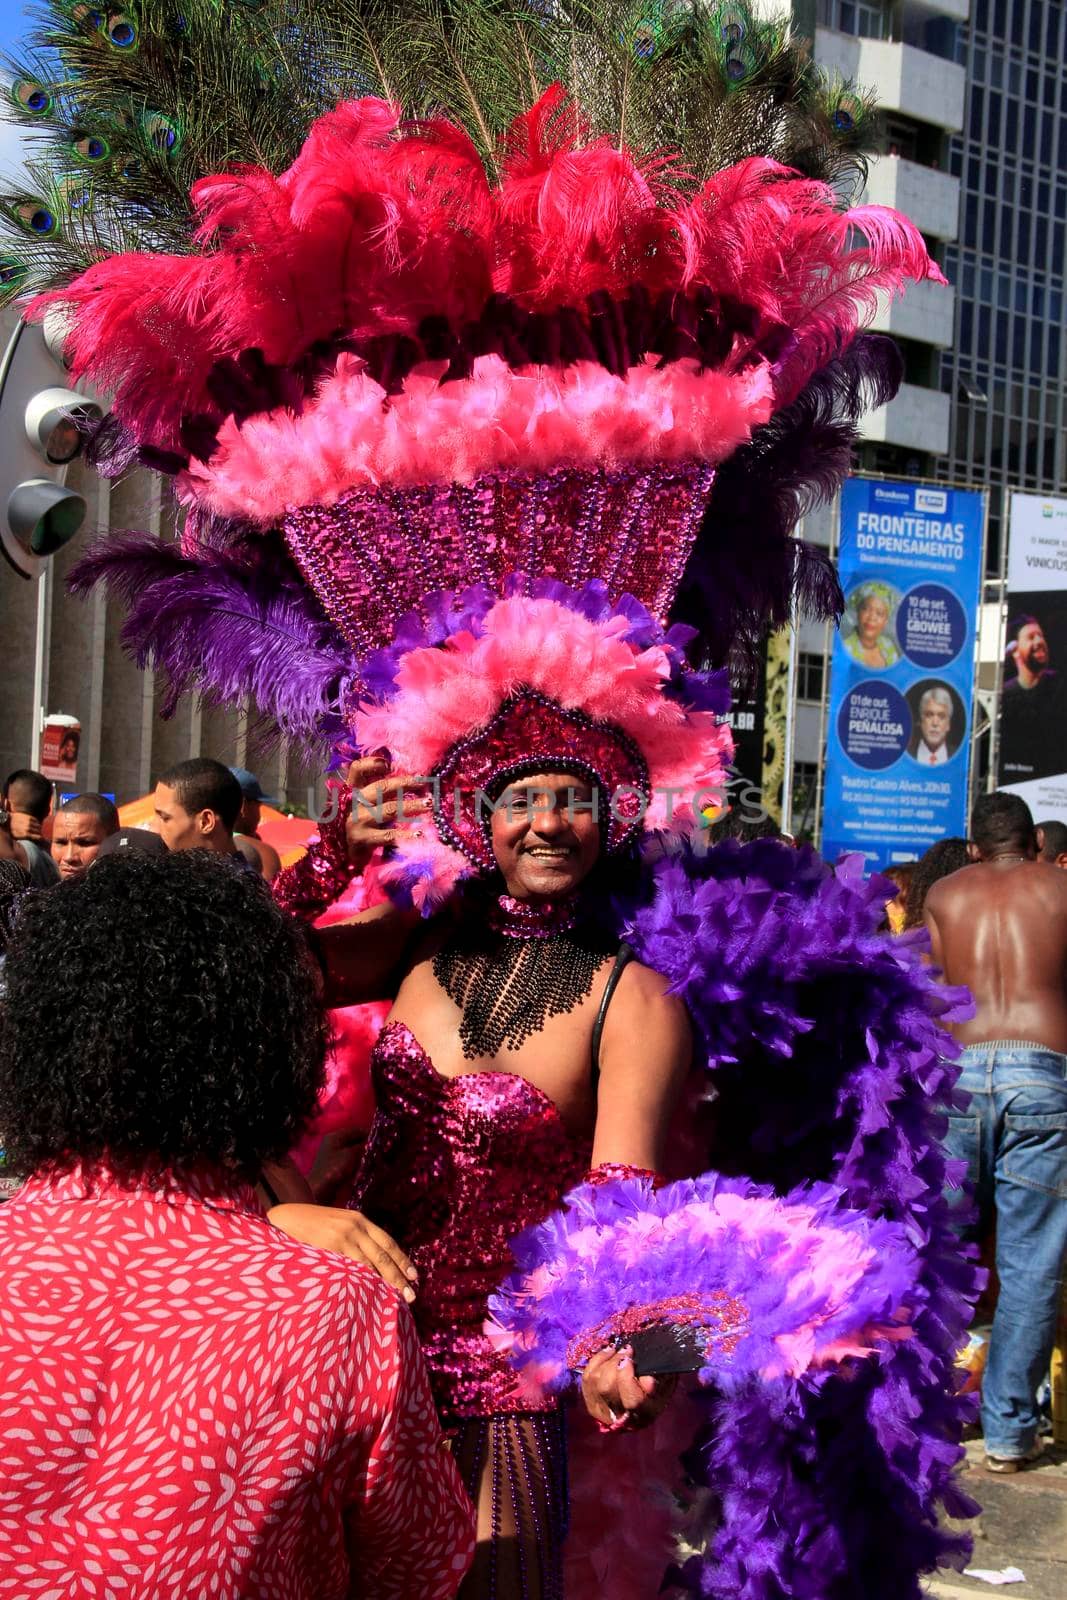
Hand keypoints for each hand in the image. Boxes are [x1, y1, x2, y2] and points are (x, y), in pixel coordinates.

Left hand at [8, 812, 41, 840]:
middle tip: (37, 834)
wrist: (7, 820)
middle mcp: (28, 828)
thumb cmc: (12, 830)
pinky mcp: (29, 817)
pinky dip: (37, 823)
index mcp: (25, 834)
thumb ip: (26, 839)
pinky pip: (37, 821)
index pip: (38, 837)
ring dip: (38, 828)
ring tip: (35, 830)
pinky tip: (33, 824)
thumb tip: (35, 841)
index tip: (41, 839)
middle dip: (39, 833)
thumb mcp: (17, 837)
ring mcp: (29, 822)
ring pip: (39, 826)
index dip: (41, 838)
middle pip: (39, 832)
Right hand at [265, 1203, 418, 1301]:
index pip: (387, 1242)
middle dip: (398, 1276)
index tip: (414, 1276)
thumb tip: (374, 1262)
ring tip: (395, 1300)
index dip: (402, 1260)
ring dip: (384, 1283)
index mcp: (359, 1220)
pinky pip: (350, 1269)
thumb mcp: (339, 1224)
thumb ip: (356, 1237)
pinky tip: (370, 1295)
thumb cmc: (312, 1225)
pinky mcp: (329, 1248)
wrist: (285, 1219)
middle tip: (411, 1296)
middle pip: (383, 1255)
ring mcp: (343, 1237)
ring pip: (369, 1264)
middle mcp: (355, 1226)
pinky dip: (362, 1282)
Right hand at [345, 757, 432, 871]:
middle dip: (405, 783)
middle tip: (424, 783)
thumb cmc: (359, 823)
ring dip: (412, 805)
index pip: (357, 768)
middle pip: (381, 787)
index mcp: (352, 790)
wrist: (341, 852)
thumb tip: (407, 777)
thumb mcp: (363, 803)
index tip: (390, 765)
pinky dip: (406, 835)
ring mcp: (357, 821)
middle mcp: (353, 803)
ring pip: (390, 809)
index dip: (372, 763)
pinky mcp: (363, 839)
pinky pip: (389, 835)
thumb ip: (378, 790)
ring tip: (428, 804)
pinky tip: (419, 834)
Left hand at [580, 1345, 677, 1431]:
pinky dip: (597, 1361)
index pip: (632, 1400)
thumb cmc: (661, 1383)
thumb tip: (647, 1381)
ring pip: (595, 1381)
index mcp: (645, 1414)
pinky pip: (587, 1378)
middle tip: (627, 1349)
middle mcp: (623, 1419)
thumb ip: (660, 1377)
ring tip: (619, 1350)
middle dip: (615, 1362)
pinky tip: (609, 1352)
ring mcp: (604, 1412)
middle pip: (608, 1388)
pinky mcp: (592, 1403)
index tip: (631, 1358)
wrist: (647, 1393)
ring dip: (607, 1360)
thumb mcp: (667, 1379)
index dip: (628, 1378)